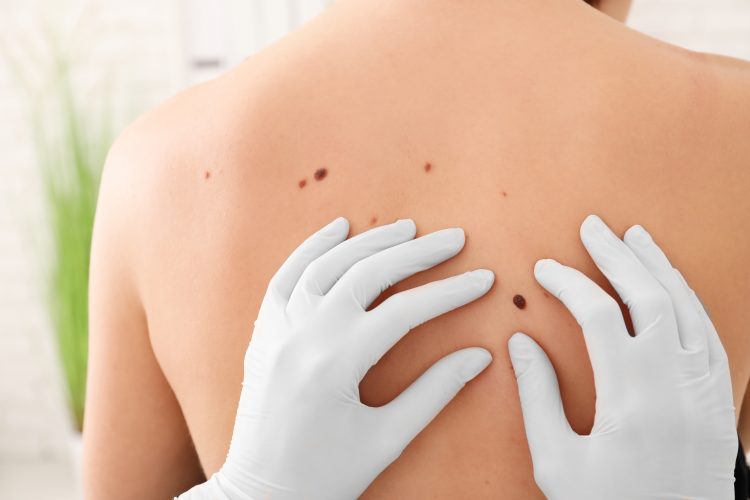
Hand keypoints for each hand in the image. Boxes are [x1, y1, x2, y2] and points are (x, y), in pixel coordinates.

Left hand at [180, 217, 493, 499]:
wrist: (260, 494)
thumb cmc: (325, 476)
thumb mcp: (386, 440)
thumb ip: (434, 392)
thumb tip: (480, 355)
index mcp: (336, 365)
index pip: (405, 312)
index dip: (450, 293)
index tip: (483, 278)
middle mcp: (303, 336)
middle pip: (367, 275)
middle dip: (415, 252)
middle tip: (453, 237)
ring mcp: (278, 331)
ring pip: (325, 266)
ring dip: (368, 242)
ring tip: (407, 228)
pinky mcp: (264, 334)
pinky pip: (285, 278)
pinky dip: (311, 249)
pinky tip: (338, 230)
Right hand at [509, 215, 736, 499]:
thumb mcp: (557, 462)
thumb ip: (537, 397)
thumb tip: (520, 343)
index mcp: (630, 397)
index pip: (598, 314)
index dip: (568, 283)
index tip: (545, 269)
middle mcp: (674, 384)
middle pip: (649, 297)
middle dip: (617, 255)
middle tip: (593, 227)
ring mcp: (704, 391)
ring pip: (688, 309)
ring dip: (659, 267)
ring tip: (637, 237)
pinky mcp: (719, 403)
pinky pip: (711, 336)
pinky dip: (691, 302)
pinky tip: (674, 287)